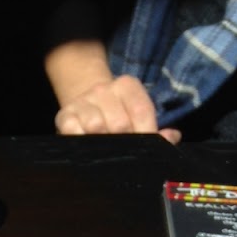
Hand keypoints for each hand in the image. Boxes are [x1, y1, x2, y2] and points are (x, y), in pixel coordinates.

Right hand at [55, 74, 181, 143]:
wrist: (83, 103)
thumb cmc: (116, 114)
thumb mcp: (136, 115)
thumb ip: (155, 128)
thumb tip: (172, 136)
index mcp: (127, 85)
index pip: (142, 111)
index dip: (147, 133)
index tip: (147, 148)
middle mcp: (104, 88)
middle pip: (120, 123)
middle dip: (124, 142)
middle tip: (124, 151)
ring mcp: (83, 101)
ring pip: (96, 127)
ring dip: (102, 142)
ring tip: (105, 147)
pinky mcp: (65, 115)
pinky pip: (74, 132)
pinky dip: (81, 140)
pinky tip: (86, 144)